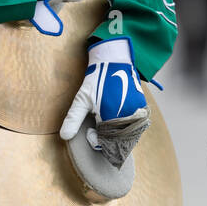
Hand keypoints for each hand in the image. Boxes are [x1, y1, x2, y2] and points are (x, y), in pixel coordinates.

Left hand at [60, 37, 150, 166]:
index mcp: (111, 116)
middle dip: (107, 141)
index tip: (89, 132)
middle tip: (98, 129)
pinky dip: (127, 130)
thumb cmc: (95, 81)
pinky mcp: (142, 108)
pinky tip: (117, 124)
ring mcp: (137, 113)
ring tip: (107, 128)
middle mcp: (127, 117)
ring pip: (129, 136)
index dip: (95, 141)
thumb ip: (73, 119)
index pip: (105, 143)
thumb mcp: (81, 100)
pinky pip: (136, 127)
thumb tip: (64, 136)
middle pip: (119, 142)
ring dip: (118, 137)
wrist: (113, 62)